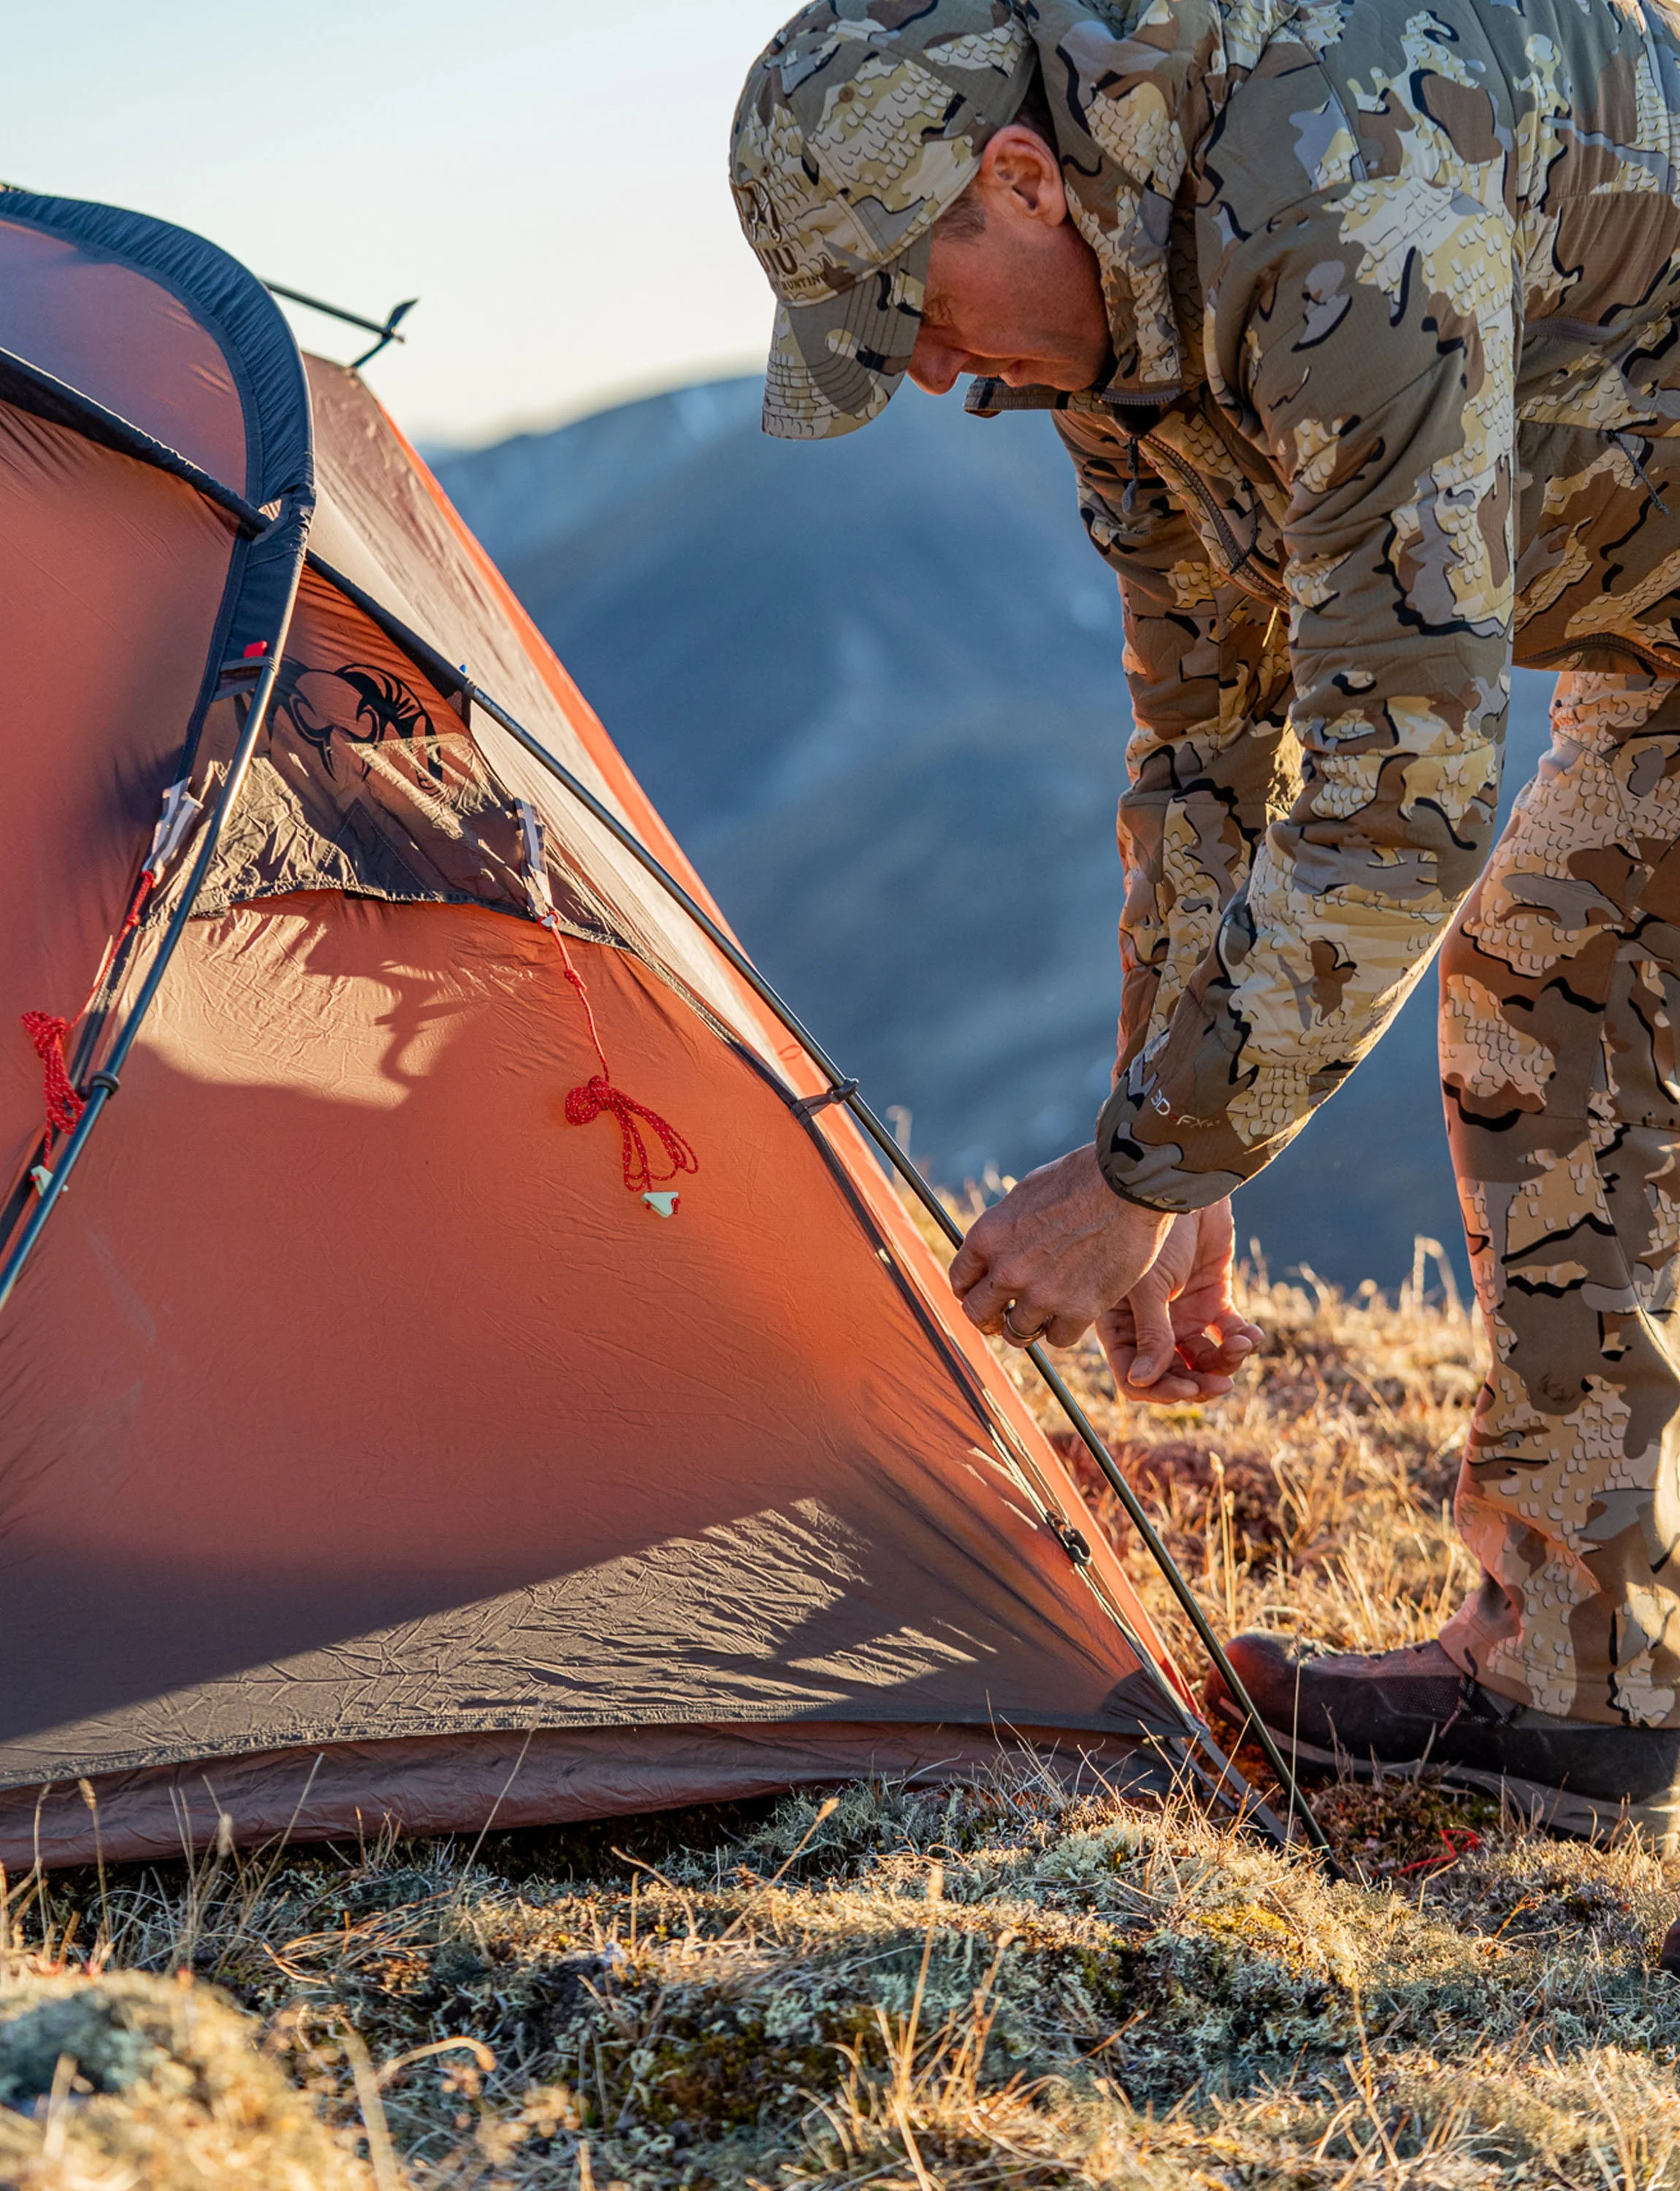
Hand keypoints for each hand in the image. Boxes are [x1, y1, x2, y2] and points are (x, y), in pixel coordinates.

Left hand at [949, 1145, 1171, 1348]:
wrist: (1129, 1184)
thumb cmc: (1083, 1178)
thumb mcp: (1028, 1193)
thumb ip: (1007, 1229)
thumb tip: (999, 1249)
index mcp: (989, 1236)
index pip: (960, 1281)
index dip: (970, 1291)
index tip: (982, 1295)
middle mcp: (1008, 1269)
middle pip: (978, 1314)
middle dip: (989, 1318)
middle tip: (1003, 1318)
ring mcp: (1043, 1293)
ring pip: (1017, 1333)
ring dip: (1028, 1327)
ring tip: (1043, 1316)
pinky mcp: (1079, 1309)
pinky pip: (1058, 1338)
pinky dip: (1064, 1328)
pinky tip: (1074, 1312)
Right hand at [1097, 1198, 1261, 1403]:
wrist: (1187, 1184)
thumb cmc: (1154, 1229)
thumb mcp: (1147, 1285)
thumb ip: (1149, 1334)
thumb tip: (1141, 1383)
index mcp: (1122, 1324)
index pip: (1135, 1375)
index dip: (1160, 1389)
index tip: (1188, 1389)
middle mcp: (1150, 1324)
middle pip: (1173, 1373)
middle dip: (1198, 1382)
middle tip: (1222, 1384)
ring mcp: (1183, 1313)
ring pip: (1205, 1359)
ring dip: (1225, 1362)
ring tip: (1241, 1345)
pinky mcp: (1213, 1298)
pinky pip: (1229, 1334)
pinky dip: (1243, 1340)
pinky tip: (1251, 1334)